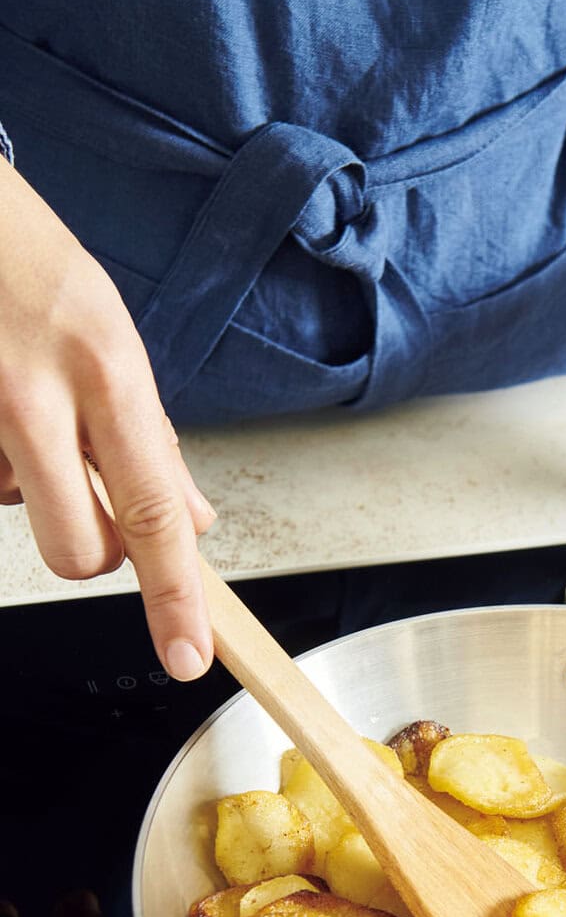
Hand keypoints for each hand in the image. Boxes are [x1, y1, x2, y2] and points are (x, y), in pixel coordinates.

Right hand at [0, 157, 214, 679]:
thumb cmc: (26, 261)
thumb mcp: (110, 336)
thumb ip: (152, 439)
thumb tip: (195, 523)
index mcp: (104, 369)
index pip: (154, 509)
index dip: (174, 594)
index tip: (189, 654)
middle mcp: (35, 394)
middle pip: (78, 548)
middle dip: (90, 546)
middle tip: (86, 489)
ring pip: (18, 510)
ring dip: (29, 484)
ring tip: (18, 402)